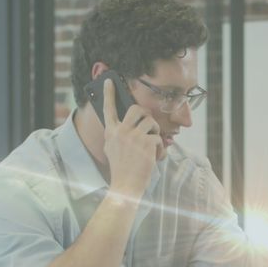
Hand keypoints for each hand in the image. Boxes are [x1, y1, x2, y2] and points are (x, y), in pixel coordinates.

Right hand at [102, 78, 163, 197]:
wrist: (126, 186)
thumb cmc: (121, 169)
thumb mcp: (112, 149)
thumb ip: (118, 135)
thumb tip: (129, 123)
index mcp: (111, 132)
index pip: (108, 108)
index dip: (109, 93)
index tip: (109, 80)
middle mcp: (121, 131)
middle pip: (137, 109)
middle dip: (146, 115)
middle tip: (149, 124)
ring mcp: (134, 136)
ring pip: (151, 122)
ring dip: (155, 132)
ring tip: (153, 144)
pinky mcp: (147, 142)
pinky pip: (158, 138)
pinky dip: (160, 149)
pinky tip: (155, 158)